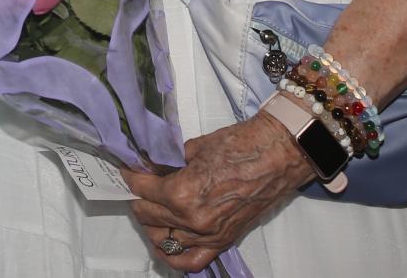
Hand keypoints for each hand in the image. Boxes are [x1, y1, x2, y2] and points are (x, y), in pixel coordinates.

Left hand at [119, 113, 315, 271]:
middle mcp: (192, 220)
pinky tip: (166, 242)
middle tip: (139, 185)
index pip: (141, 189)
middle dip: (139, 197)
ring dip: (152, 223)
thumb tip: (151, 166)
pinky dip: (174, 256)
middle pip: (148, 215)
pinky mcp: (223, 241)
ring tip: (151, 208)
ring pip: (163, 239)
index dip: (131, 177)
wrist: (278, 154)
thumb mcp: (195, 148)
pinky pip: (190, 261)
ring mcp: (208, 235)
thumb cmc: (241, 145)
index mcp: (182, 193)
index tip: (128, 170)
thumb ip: (169, 162)